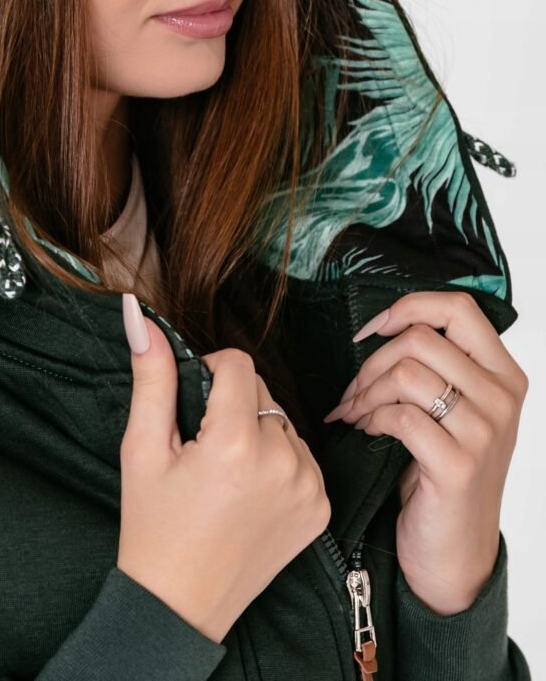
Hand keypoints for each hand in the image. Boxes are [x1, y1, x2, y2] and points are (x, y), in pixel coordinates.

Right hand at [119, 296, 331, 643]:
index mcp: (236, 444)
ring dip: (256, 429)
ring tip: (224, 471)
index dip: (207, 373)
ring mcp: (309, 487)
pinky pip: (300, 454)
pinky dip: (276, 459)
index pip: (237, 363)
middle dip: (231, 403)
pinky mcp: (321, 508)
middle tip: (200, 446)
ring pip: (281, 420)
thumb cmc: (153, 526)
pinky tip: (248, 488)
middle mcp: (283, 462)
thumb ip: (151, 376)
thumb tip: (139, 315)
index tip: (189, 406)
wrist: (180, 605)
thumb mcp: (142, 448)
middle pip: (261, 389)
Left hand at [322, 290, 527, 614]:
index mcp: (504, 374)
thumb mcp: (455, 410)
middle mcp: (502, 398)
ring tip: (355, 412)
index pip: (458, 308)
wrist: (454, 550)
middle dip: (372, 360)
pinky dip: (371, 419)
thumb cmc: (444, 472)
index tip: (372, 329)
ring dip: (366, 391)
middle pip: (420, 337)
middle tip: (354, 390)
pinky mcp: (458, 465)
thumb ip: (439, 364)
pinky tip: (367, 431)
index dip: (407, 306)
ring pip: (406, 372)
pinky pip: (400, 416)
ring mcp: (484, 432)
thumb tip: (385, 321)